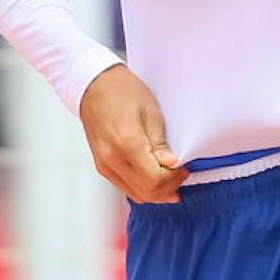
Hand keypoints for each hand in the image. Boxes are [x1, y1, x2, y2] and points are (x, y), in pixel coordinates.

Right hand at [79, 66, 187, 202]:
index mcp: (126, 143)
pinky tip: (154, 178)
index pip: (155, 179)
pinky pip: (124, 187)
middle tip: (180, 175)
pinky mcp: (102, 165)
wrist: (95, 85)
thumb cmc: (123, 91)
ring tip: (170, 178)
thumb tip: (171, 165)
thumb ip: (160, 143)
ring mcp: (104, 164)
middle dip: (168, 188)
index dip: (174, 178)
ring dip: (156, 192)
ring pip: (135, 194)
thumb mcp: (151, 113)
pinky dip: (142, 188)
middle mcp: (112, 158)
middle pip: (146, 191)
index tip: (184, 168)